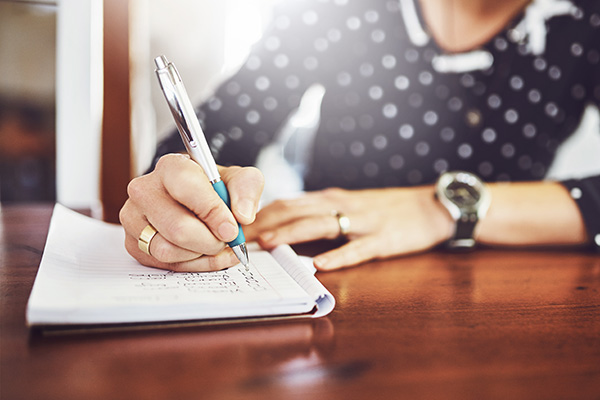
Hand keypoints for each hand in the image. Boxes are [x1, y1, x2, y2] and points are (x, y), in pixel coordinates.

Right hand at [119, 154, 263, 270]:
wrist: (200, 204)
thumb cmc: (217, 190)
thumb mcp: (240, 181)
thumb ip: (247, 189)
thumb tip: (242, 215)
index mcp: (171, 167)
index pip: (186, 188)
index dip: (212, 212)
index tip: (231, 228)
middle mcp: (144, 190)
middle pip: (177, 228)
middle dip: (210, 241)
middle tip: (225, 240)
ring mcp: (134, 218)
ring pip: (167, 250)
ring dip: (200, 254)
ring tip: (214, 244)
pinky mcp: (133, 243)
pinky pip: (163, 265)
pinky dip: (191, 264)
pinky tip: (204, 254)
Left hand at [245, 187, 453, 270]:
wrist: (430, 207)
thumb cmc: (386, 209)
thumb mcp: (349, 205)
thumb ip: (320, 213)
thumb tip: (284, 225)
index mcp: (331, 199)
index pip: (288, 203)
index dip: (260, 215)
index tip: (235, 227)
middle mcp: (342, 205)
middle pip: (297, 211)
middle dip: (265, 224)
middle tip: (238, 238)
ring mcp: (363, 222)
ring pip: (322, 225)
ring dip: (292, 233)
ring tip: (269, 244)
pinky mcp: (384, 239)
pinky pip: (359, 248)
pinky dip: (339, 256)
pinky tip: (322, 265)